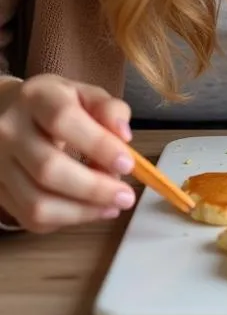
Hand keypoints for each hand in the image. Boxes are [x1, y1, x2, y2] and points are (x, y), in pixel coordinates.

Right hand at [0, 75, 136, 232]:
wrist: (9, 113)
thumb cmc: (57, 104)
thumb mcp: (86, 94)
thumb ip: (109, 110)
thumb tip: (123, 137)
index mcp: (36, 98)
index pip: (63, 121)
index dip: (98, 144)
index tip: (127, 163)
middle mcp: (9, 131)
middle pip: (48, 169)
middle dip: (94, 188)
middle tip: (125, 196)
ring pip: (36, 202)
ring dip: (81, 211)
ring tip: (111, 206)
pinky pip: (28, 217)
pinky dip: (64, 220)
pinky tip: (89, 211)